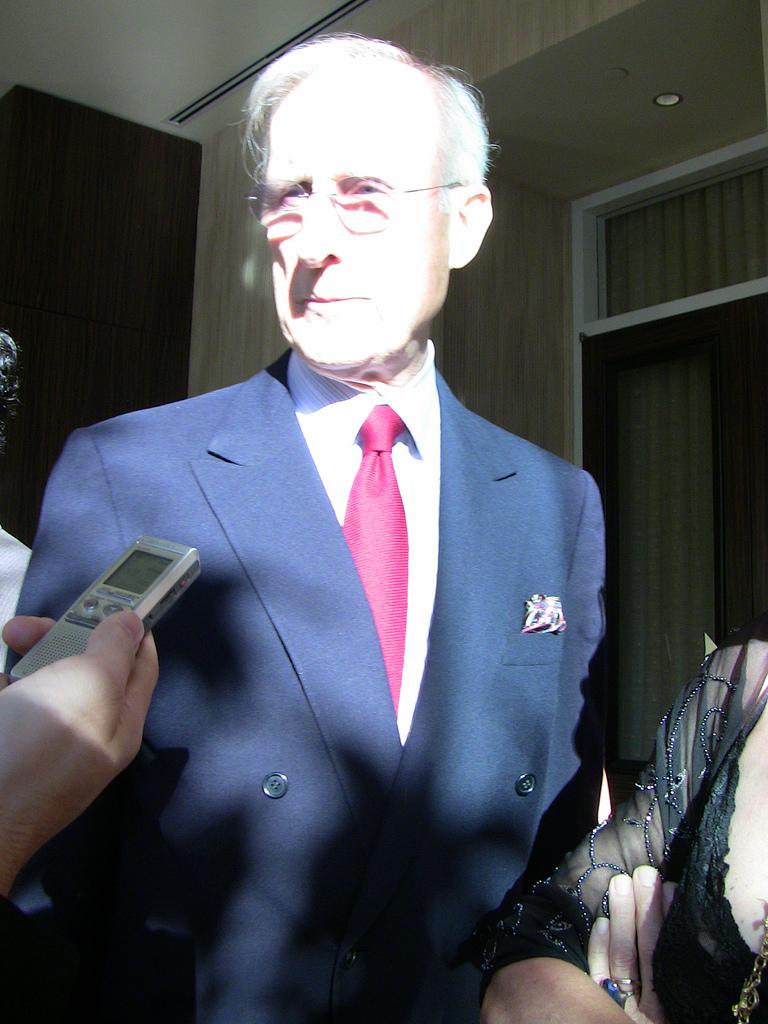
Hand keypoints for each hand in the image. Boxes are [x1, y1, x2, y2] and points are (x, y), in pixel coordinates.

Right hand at [0, 611, 157, 895]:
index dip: (132, 626)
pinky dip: (3, 688)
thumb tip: (133, 622)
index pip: (139, 664)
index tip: (113, 594)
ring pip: (37, 685)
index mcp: (118, 723)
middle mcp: (82, 734)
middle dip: (54, 638)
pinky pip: (8, 706)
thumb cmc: (39, 747)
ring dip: (22, 659)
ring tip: (4, 645)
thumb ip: (113, 651)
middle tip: (22, 627)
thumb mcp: (91, 686)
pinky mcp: (6, 746)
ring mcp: (38, 745)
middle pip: (80, 668)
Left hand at [588, 866, 675, 1023]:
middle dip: (646, 910)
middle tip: (645, 874)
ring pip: (621, 958)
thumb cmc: (672, 1011)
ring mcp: (621, 1005)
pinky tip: (601, 921)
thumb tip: (692, 922)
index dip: (669, 921)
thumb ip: (684, 964)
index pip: (671, 956)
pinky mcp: (598, 1002)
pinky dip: (599, 947)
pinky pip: (597, 974)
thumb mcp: (684, 995)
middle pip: (646, 953)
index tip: (672, 888)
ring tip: (620, 883)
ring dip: (621, 917)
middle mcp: (648, 1008)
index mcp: (673, 1002)